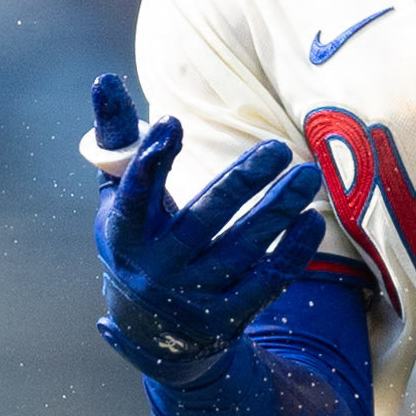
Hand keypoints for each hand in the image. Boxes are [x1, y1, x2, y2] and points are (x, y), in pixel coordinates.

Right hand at [90, 72, 325, 386]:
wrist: (153, 336)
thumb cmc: (140, 241)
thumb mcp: (119, 198)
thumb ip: (119, 141)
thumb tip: (105, 79)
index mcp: (122, 236)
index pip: (133, 198)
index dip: (150, 162)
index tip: (171, 123)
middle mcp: (155, 270)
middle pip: (201, 223)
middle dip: (240, 185)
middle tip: (278, 149)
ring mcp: (192, 298)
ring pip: (241, 252)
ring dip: (277, 212)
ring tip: (307, 174)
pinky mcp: (226, 318)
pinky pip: (266, 282)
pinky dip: (291, 252)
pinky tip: (311, 218)